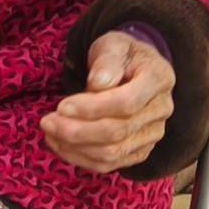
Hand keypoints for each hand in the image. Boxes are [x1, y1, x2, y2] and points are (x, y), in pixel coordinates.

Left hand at [41, 28, 175, 175]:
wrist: (133, 68)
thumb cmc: (120, 54)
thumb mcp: (114, 45)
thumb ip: (107, 61)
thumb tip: (97, 84)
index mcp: (159, 79)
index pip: (127, 103)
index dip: (92, 108)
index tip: (62, 106)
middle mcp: (161, 110)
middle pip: (118, 132)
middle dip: (78, 131)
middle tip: (47, 122)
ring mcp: (152, 134)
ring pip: (112, 153)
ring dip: (75, 147)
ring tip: (50, 133)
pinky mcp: (139, 151)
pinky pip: (110, 164)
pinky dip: (81, 158)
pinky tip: (60, 145)